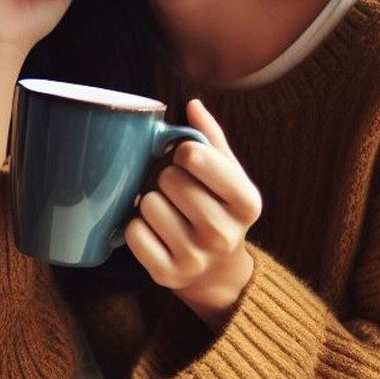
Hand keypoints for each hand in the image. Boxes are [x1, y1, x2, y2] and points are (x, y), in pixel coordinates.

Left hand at [124, 100, 260, 329]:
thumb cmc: (218, 209)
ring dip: (149, 202)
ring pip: (148, 205)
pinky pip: (133, 233)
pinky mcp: (168, 275)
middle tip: (175, 190)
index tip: (185, 158)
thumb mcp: (227, 176)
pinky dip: (136, 227)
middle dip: (166, 178)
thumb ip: (211, 140)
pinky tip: (153, 231)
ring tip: (165, 211)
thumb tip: (192, 104)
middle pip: (169, 180)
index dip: (183, 152)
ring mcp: (196, 257)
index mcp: (246, 202)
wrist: (216, 271)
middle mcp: (225, 233)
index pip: (197, 157)